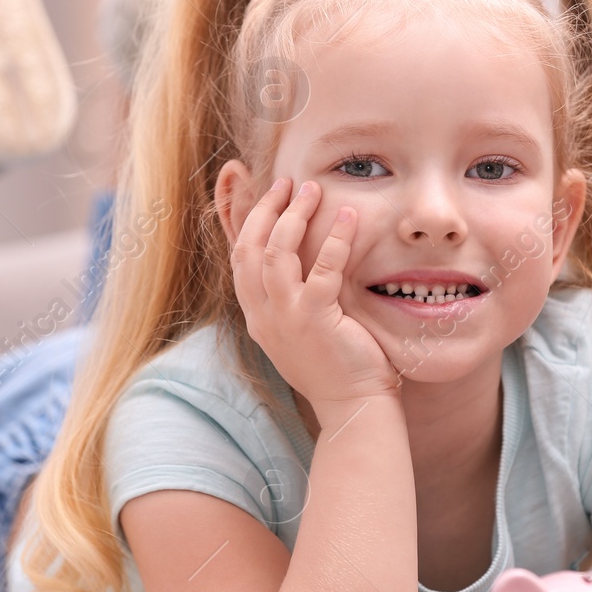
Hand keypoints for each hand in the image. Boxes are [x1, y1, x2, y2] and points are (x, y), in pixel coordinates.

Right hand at [230, 177, 399, 418]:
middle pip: (250, 248)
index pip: (239, 259)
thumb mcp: (298, 333)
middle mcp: (263, 316)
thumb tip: (295, 268)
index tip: (263, 193)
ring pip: (276, 253)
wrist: (352, 407)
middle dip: (266, 209)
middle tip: (287, 183)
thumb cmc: (334, 368)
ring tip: (313, 190)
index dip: (246, 221)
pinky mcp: (316, 320)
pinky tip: (349, 216)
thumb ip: (289, 302)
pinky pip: (323, 269)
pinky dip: (335, 238)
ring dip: (294, 215)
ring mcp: (286, 318)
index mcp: (257, 317)